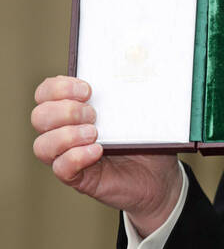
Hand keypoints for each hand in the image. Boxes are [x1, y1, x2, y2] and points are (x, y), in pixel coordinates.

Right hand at [31, 76, 182, 232]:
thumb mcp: (139, 112)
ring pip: (42, 145)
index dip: (58, 87)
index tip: (87, 90)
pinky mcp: (79, 178)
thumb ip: (130, 93)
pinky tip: (97, 151)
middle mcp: (64, 132)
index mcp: (74, 109)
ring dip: (66, 136)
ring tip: (95, 134)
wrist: (159, 178)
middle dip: (65, 111)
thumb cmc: (145, 141)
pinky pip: (61, 169)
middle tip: (94, 115)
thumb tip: (135, 70)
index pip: (45, 93)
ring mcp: (69, 156)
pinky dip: (76, 157)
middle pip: (39, 117)